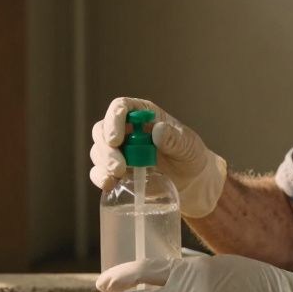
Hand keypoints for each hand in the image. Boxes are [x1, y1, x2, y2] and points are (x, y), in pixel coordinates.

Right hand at [89, 97, 227, 217]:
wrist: (193, 181)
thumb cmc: (191, 155)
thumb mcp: (188, 145)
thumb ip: (174, 138)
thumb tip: (157, 130)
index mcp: (143, 114)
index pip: (121, 107)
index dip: (113, 119)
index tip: (115, 139)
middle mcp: (126, 130)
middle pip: (103, 131)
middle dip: (106, 148)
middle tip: (118, 166)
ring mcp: (120, 151)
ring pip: (99, 151)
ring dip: (103, 164)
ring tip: (117, 176)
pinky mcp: (118, 172)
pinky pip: (100, 172)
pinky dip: (100, 178)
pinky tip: (109, 184)